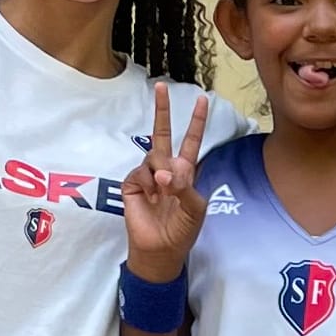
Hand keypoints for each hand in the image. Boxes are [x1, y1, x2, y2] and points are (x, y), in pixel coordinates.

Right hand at [122, 83, 210, 280]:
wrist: (161, 249)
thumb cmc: (183, 230)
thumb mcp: (195, 208)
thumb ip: (186, 186)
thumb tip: (167, 172)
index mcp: (186, 171)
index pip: (191, 141)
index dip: (196, 121)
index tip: (203, 100)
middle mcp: (166, 168)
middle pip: (163, 133)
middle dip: (163, 110)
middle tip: (162, 86)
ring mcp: (148, 176)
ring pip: (154, 156)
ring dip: (161, 171)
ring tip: (164, 190)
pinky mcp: (131, 184)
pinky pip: (140, 173)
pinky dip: (146, 183)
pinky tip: (150, 196)